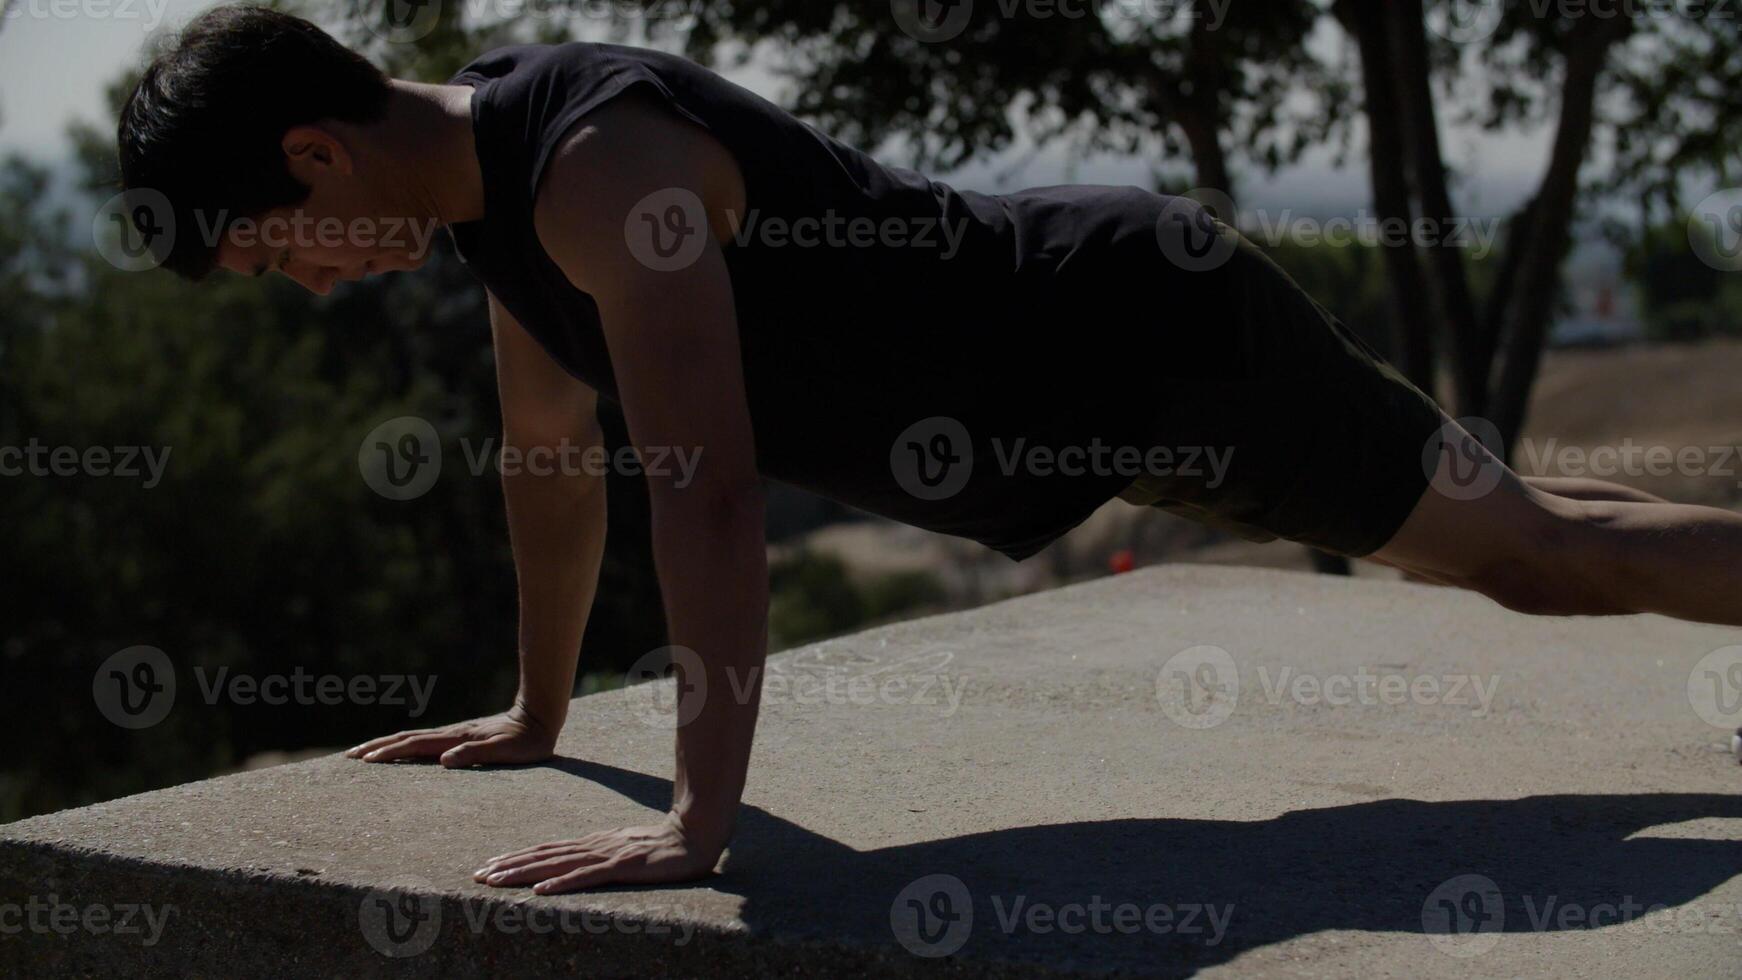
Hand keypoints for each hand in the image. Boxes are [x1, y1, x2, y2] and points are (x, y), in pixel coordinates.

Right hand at [344, 702, 557, 767]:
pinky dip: (405, 745)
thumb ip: (476, 754)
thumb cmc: (525, 741)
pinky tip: (401, 751)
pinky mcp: (459, 737)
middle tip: (350, 756)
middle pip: (406, 739)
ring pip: (413, 738)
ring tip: (365, 753)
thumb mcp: (505, 751)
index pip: (415, 745)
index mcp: (456, 739)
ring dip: (387, 745)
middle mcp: (451, 734)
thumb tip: (444, 761)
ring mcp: (454, 734)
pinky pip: (424, 741)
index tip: (365, 760)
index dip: (390, 753)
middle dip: (377, 747)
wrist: (538, 718)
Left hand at [473, 812, 720, 893]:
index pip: (547, 851)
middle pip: (543, 856)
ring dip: (524, 873)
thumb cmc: (663, 846)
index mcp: (592, 844)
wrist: (696, 834)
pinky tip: (542, 891)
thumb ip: (602, 858)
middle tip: (479, 875)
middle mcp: (593, 846)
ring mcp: (607, 855)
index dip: (517, 857)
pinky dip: (562, 884)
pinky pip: (587, 877)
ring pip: (556, 866)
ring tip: (497, 880)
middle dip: (509, 865)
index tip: (490, 865)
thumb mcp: (625, 851)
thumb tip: (576, 867)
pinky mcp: (623, 867)